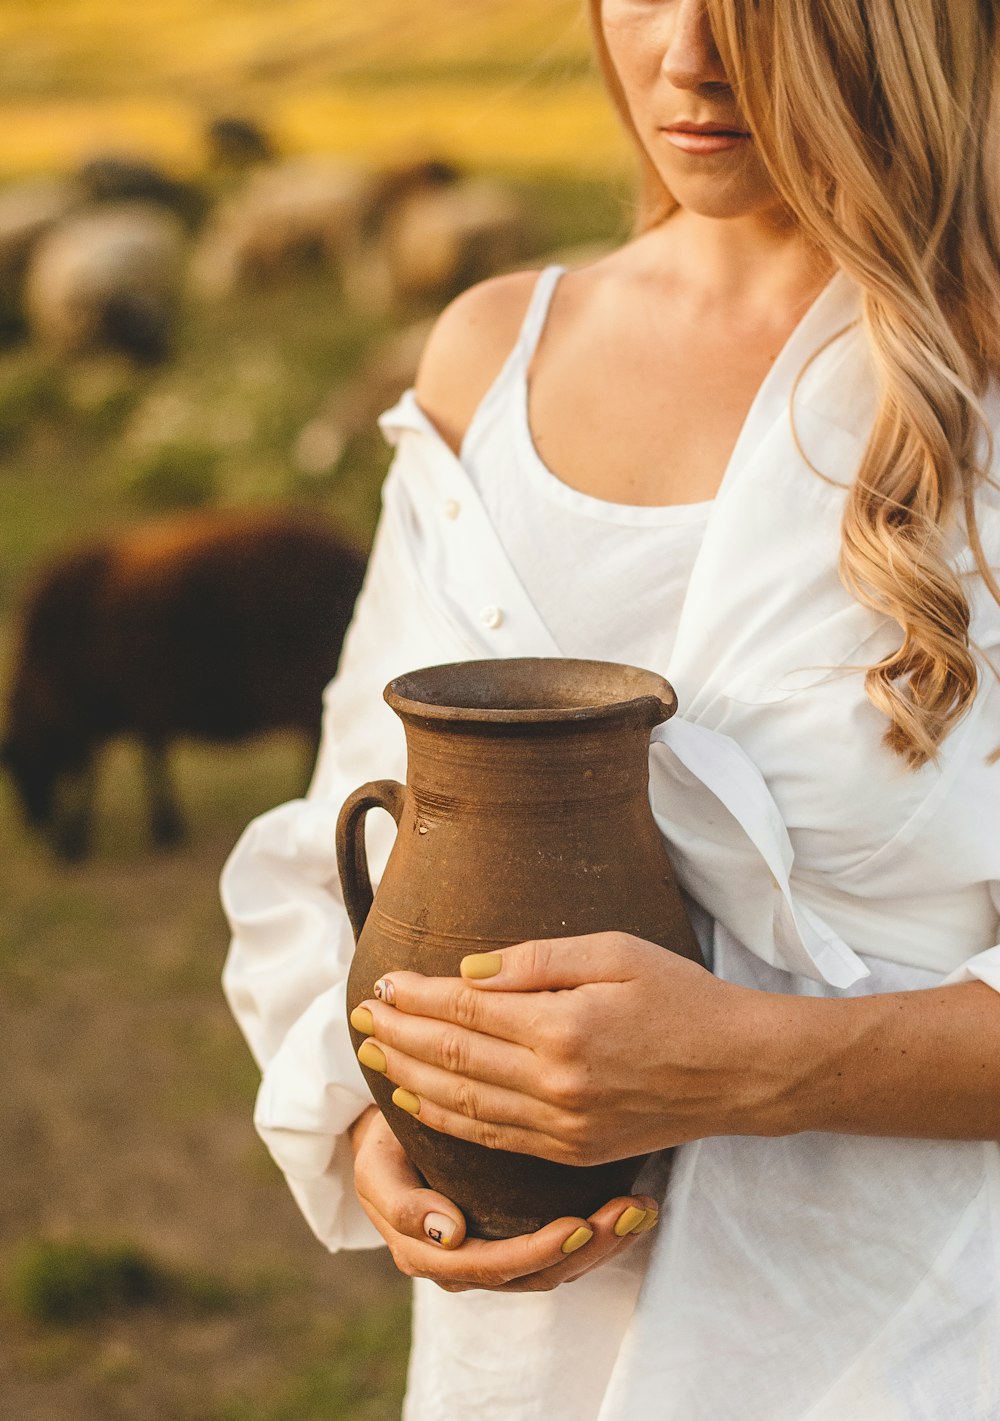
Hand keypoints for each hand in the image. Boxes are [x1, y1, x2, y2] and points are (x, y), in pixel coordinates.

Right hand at [349, 1105, 659, 1292]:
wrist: (386, 1131)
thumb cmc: (382, 1142)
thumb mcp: (377, 1169)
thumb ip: (402, 1203)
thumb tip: (450, 1233)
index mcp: (431, 1256)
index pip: (495, 1266)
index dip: (539, 1251)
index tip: (580, 1224)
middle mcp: (468, 1265)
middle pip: (539, 1274)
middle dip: (591, 1246)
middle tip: (630, 1211)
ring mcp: (495, 1253)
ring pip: (559, 1267)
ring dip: (606, 1241)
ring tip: (642, 1208)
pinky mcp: (518, 1235)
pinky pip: (563, 1248)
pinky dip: (602, 1231)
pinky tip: (633, 1206)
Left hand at [351, 932, 791, 1165]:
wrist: (740, 1070)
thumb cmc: (683, 997)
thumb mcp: (617, 953)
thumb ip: (537, 961)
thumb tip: (468, 971)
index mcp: (562, 1028)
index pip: (465, 1010)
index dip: (416, 997)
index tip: (382, 983)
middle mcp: (555, 1084)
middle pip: (453, 1058)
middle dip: (400, 1034)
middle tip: (361, 1015)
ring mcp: (563, 1126)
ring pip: (463, 1103)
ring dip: (411, 1077)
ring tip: (375, 1054)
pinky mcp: (574, 1150)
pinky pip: (493, 1137)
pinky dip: (447, 1119)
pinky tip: (419, 1100)